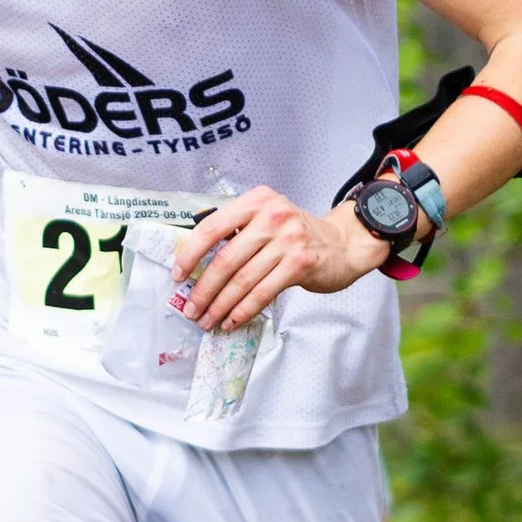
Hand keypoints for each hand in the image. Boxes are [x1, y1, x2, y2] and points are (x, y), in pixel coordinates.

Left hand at [168, 184, 390, 331]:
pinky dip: (243, 310)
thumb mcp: (266, 219)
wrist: (343, 244)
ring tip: (208, 320)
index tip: (178, 275)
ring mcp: (288, 239)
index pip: (212, 227)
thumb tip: (193, 260)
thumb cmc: (297, 235)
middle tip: (191, 309)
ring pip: (243, 280)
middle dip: (204, 289)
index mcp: (256, 200)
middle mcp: (272, 215)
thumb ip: (236, 231)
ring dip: (220, 305)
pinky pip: (263, 292)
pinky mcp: (300, 263)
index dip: (190, 253)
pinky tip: (232, 321)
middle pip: (226, 259)